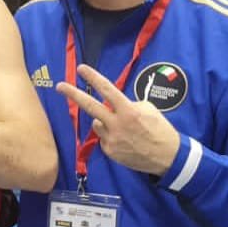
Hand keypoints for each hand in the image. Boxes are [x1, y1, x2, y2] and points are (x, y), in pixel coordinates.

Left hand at [56, 65, 181, 175]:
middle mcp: (117, 124)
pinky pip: (103, 138)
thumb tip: (113, 106)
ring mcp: (112, 139)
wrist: (167, 156)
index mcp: (129, 111)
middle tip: (60, 86)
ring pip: (97, 123)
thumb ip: (128, 105)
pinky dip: (110, 136)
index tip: (81, 69)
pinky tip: (125, 141)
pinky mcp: (110, 151)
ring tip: (124, 129)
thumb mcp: (148, 109)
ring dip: (105, 122)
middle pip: (90, 106)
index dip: (93, 78)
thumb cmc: (160, 130)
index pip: (108, 90)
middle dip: (73, 95)